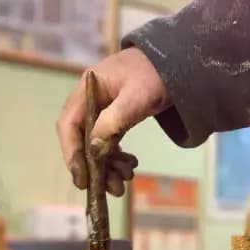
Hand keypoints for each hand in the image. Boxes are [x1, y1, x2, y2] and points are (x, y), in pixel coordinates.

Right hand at [57, 47, 169, 195]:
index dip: (71, 153)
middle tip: (110, 188)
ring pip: (97, 146)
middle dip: (94, 167)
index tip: (81, 177)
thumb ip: (115, 120)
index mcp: (88, 90)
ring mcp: (103, 112)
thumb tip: (94, 149)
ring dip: (108, 167)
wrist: (180, 62)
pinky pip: (110, 144)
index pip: (68, 125)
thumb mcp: (138, 96)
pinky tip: (130, 166)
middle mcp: (90, 102)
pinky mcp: (115, 119)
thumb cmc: (157, 73)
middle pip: (82, 140)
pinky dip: (117, 158)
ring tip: (124, 181)